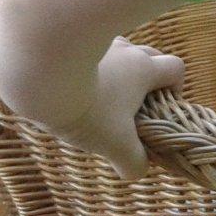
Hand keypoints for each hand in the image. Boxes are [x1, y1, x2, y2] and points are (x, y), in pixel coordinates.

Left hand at [42, 38, 185, 180]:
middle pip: (149, 54)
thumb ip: (132, 161)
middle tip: (130, 101)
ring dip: (116, 68)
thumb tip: (139, 172)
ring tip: (98, 92)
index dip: (175, 87)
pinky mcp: (70, 42)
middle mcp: (125, 51)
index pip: (176, 68)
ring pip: (117, 50)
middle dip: (147, 75)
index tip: (162, 106)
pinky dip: (85, 65)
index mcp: (143, 70)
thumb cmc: (87, 108)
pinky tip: (69, 85)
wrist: (39, 76)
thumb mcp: (114, 142)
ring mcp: (97, 44)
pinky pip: (86, 51)